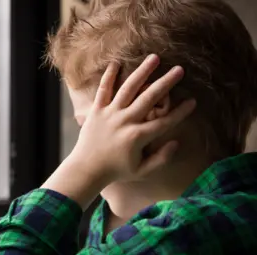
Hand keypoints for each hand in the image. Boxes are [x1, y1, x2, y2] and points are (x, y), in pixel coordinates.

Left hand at [69, 54, 195, 183]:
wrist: (86, 168)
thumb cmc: (116, 170)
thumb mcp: (141, 171)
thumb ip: (161, 159)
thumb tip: (176, 142)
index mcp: (138, 137)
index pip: (164, 122)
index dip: (181, 112)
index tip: (193, 101)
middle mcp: (125, 121)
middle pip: (149, 98)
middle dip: (166, 83)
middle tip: (179, 69)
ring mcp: (110, 114)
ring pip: (128, 88)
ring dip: (142, 72)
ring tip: (154, 58)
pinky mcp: (96, 110)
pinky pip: (103, 90)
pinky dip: (108, 76)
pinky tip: (116, 63)